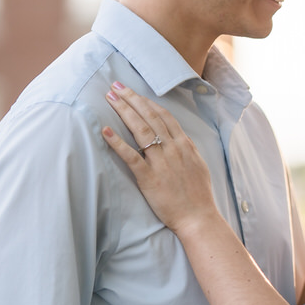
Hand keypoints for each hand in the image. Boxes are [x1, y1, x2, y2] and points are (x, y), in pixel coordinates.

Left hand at [102, 84, 216, 235]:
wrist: (198, 218)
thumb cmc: (198, 195)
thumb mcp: (198, 164)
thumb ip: (187, 149)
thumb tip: (178, 136)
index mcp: (184, 144)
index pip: (163, 115)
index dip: (146, 101)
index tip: (133, 92)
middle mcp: (173, 149)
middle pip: (149, 117)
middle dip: (131, 99)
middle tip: (115, 86)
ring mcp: (161, 162)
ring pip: (140, 130)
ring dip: (124, 111)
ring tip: (110, 98)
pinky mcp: (149, 178)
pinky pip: (131, 156)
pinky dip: (117, 142)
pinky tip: (105, 131)